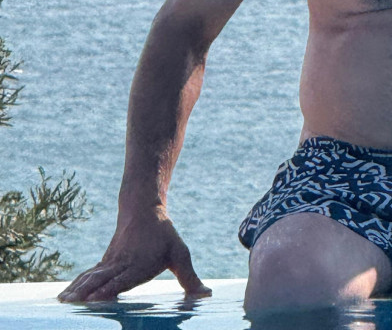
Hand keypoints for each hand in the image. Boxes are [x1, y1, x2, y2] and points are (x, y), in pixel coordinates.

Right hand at [58, 208, 210, 302]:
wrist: (143, 209)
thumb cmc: (164, 235)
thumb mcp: (180, 254)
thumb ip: (190, 278)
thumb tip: (206, 296)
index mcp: (139, 264)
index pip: (122, 278)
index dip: (108, 289)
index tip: (93, 298)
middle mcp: (122, 264)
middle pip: (101, 280)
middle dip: (86, 293)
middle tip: (70, 305)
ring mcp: (110, 262)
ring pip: (91, 277)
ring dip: (76, 290)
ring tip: (62, 303)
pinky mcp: (104, 262)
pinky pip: (87, 275)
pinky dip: (75, 285)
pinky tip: (63, 296)